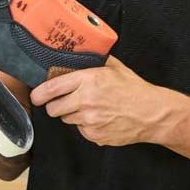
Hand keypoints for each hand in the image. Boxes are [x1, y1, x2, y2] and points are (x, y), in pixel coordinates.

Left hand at [28, 56, 169, 146]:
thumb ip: (94, 61)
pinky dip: (86, 126)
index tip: (36, 95)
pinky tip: (100, 119)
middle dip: (56, 105)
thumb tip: (79, 53)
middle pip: (54, 108)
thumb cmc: (135, 89)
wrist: (153, 114)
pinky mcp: (95, 135)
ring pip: (67, 120)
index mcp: (88, 80)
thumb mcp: (115, 68)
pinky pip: (81, 131)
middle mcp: (86, 101)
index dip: (40, 93)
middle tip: (64, 102)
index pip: (52, 88)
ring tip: (90, 108)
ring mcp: (90, 120)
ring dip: (73, 115)